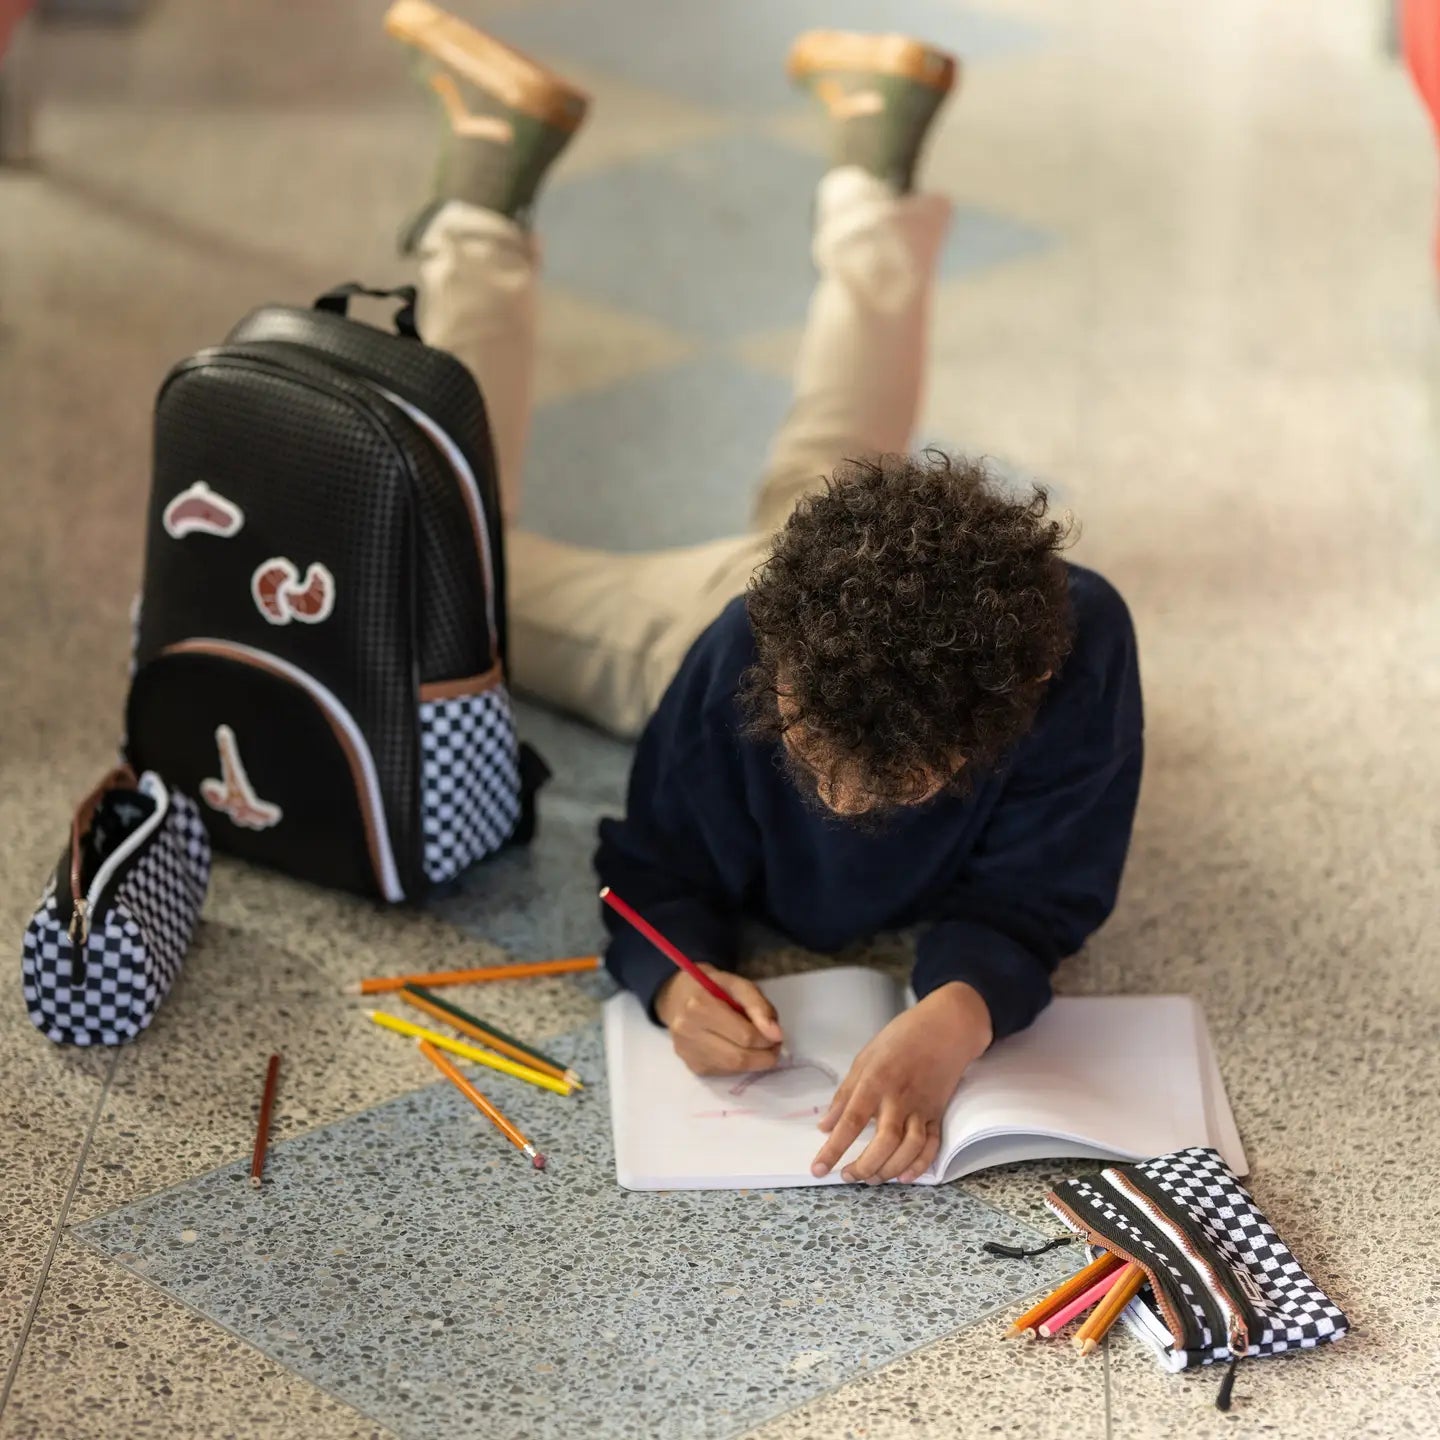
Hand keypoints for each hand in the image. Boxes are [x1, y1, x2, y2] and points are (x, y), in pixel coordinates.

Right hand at [655, 964, 783, 1075]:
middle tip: (774, 1047)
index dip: (768, 1039)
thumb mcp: (737, 984)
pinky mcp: (690, 1065)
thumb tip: (776, 1035)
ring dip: (754, 1063)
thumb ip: (758, 1006)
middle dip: (764, 1056)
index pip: (744, 1035)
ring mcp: (687, 1051)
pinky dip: (739, 1065)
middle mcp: (688, 1031)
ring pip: (732, 1068)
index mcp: (700, 1005)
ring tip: (761, 1050)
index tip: (777, 1035)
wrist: (677, 996)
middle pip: (738, 1057)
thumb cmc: (711, 987)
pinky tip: (740, 1051)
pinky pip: (723, 1072)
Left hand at [811, 981, 992, 1184]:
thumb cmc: (899, 1039)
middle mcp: (899, 1098)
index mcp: (875, 1081)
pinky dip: (919, 1165)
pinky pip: (931, 1146)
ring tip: (871, 1179)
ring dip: (889, 1170)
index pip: (850, 1121)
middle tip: (848, 1177)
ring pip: (909, 1148)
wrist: (945, 1028)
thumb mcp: (863, 1058)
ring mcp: (922, 1107)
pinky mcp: (938, 1113)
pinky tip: (903, 1177)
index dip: (833, 1149)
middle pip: (884, 1142)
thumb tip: (825, 1126)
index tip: (818, 1169)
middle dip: (864, 1166)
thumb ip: (844, 1094)